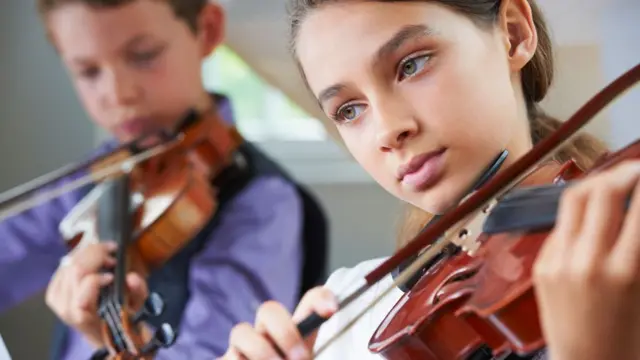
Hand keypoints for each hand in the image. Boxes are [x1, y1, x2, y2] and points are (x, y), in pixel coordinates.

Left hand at [45, 242, 148, 348]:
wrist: (100, 333)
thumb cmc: (118, 318)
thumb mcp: (135, 307)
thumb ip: (137, 292)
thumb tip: (132, 278)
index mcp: (85, 314)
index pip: (86, 283)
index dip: (102, 268)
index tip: (115, 264)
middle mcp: (66, 307)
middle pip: (75, 268)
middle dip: (96, 253)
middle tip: (111, 251)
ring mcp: (56, 300)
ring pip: (67, 264)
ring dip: (87, 253)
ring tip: (103, 254)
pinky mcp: (52, 292)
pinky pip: (62, 267)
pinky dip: (77, 256)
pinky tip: (90, 257)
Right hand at [220, 286, 337, 359]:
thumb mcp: (306, 359)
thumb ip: (305, 353)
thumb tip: (305, 350)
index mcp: (295, 334)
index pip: (309, 303)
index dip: (320, 299)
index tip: (331, 310)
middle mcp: (267, 333)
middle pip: (268, 309)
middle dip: (285, 332)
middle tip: (299, 358)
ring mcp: (243, 345)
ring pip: (240, 331)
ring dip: (262, 352)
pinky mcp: (227, 359)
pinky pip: (230, 357)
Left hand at [533, 160, 639, 359]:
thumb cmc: (629, 335)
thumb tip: (638, 207)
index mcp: (626, 272)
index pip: (639, 208)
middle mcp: (587, 262)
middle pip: (600, 192)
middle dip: (623, 172)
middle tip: (637, 170)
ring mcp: (558, 262)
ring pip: (574, 200)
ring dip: (598, 183)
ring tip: (615, 182)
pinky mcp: (541, 265)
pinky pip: (561, 225)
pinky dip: (580, 213)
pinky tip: (594, 213)